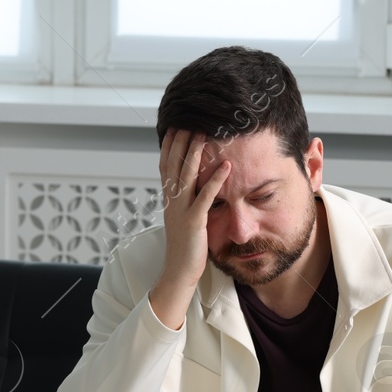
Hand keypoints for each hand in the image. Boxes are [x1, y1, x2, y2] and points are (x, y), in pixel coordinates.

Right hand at [149, 128, 230, 329]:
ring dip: (195, 153)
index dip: (169, 143)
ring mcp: (181, 211)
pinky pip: (205, 197)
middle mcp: (171, 201)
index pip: (165, 164)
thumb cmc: (185, 246)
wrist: (179, 273)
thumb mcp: (181, 217)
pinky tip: (226, 166)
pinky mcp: (193, 223)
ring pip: (185, 176)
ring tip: (204, 133)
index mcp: (168, 198)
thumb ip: (183, 198)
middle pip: (172, 164)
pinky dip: (215, 180)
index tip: (176, 124)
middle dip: (180, 140)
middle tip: (189, 118)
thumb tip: (187, 181)